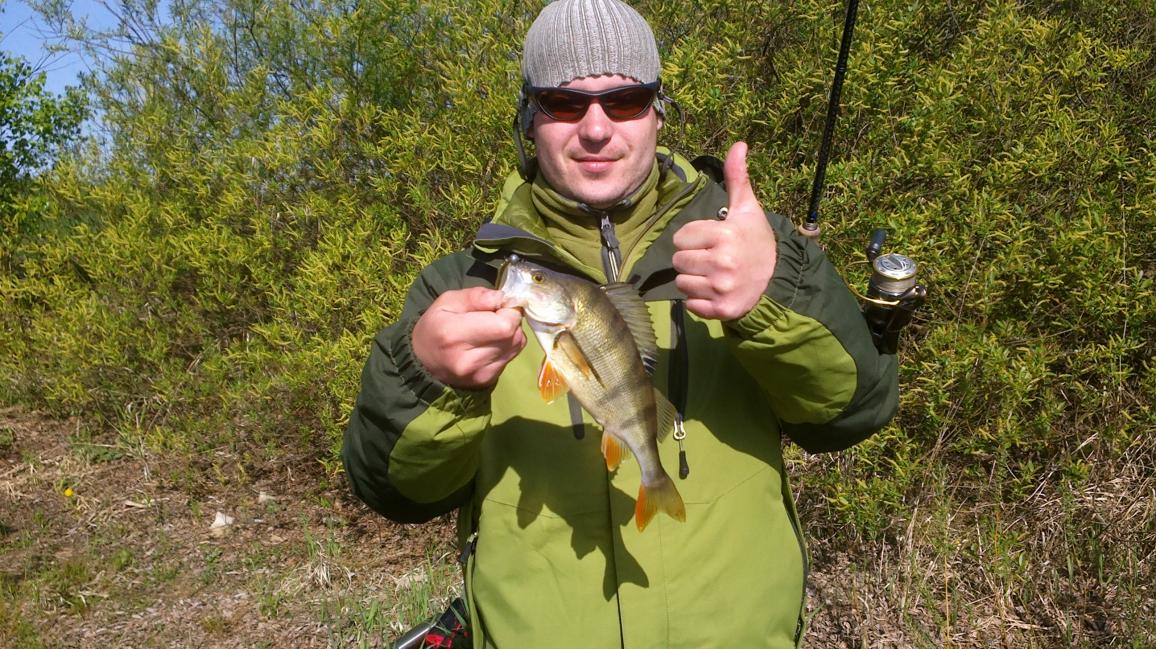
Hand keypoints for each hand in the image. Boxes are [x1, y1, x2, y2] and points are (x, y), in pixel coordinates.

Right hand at [411, 287, 526, 388]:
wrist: (423, 363)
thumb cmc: (435, 326)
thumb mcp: (447, 302)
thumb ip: (475, 296)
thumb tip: (501, 297)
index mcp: (454, 335)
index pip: (504, 325)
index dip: (509, 310)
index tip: (499, 305)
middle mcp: (468, 360)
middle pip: (514, 335)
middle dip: (511, 320)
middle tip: (494, 316)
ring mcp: (480, 374)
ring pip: (516, 345)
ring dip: (510, 333)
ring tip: (490, 330)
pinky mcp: (488, 380)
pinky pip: (511, 356)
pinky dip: (506, 346)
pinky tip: (489, 344)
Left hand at [673, 141, 777, 320]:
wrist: (777, 280)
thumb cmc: (756, 241)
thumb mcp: (747, 209)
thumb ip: (737, 178)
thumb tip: (739, 144)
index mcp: (725, 235)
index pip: (680, 237)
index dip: (693, 238)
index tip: (713, 241)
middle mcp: (722, 263)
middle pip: (678, 260)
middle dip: (691, 258)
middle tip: (713, 259)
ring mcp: (721, 289)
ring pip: (681, 283)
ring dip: (693, 280)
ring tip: (715, 275)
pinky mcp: (721, 310)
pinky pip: (689, 304)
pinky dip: (698, 301)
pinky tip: (716, 292)